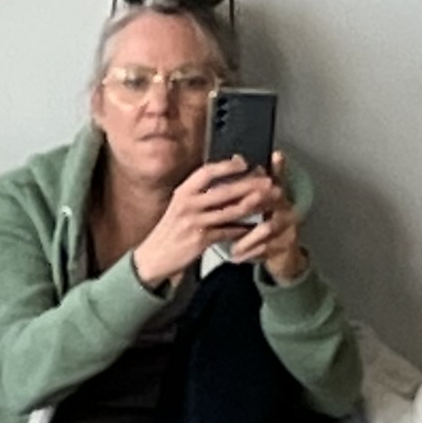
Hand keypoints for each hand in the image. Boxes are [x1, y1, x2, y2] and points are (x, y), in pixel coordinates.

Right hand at [136, 156, 281, 284]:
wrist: (152, 259)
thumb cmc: (171, 230)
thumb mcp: (180, 206)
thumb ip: (199, 192)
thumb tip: (228, 173)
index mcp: (183, 193)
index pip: (207, 172)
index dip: (228, 166)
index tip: (244, 162)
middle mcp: (188, 205)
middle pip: (225, 190)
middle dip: (250, 185)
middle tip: (269, 181)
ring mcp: (194, 223)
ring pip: (231, 210)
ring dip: (253, 205)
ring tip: (269, 200)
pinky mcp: (201, 240)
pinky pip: (229, 231)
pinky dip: (243, 229)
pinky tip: (254, 226)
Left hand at [232, 154, 308, 283]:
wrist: (280, 258)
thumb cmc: (260, 231)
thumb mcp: (251, 211)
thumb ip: (244, 191)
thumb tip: (234, 161)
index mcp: (277, 196)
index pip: (279, 178)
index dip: (280, 167)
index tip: (276, 155)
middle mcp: (287, 207)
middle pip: (274, 199)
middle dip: (252, 204)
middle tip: (233, 210)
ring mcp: (290, 225)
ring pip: (268, 226)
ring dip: (247, 238)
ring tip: (233, 247)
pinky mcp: (287, 244)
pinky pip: (266, 247)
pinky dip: (248, 252)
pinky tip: (236, 257)